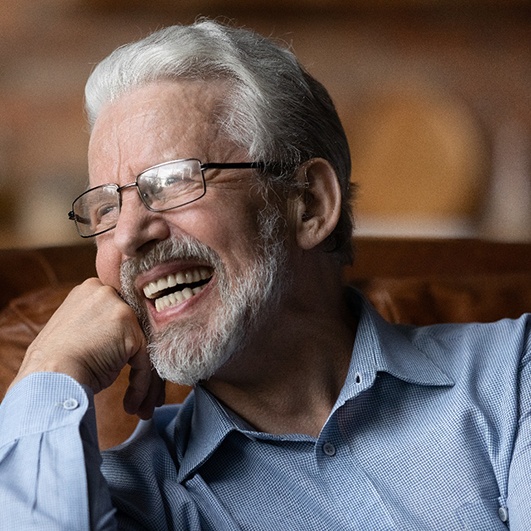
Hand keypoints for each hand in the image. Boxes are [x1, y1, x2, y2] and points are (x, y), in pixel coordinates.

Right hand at [11, 278, 163, 418]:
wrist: (48, 378)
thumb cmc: (55, 365)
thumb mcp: (77, 333)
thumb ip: (100, 328)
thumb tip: (119, 343)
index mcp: (91, 291)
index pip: (121, 316)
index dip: (126, 345)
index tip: (130, 369)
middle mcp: (107, 293)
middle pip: (137, 330)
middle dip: (142, 364)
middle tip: (146, 393)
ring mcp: (120, 309)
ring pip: (144, 347)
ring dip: (145, 381)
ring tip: (143, 407)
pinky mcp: (130, 331)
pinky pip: (145, 361)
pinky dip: (142, 385)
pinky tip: (132, 404)